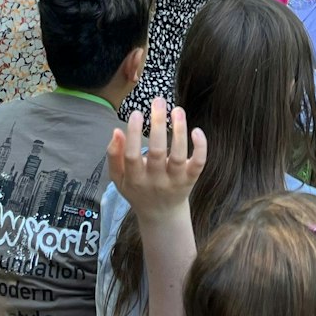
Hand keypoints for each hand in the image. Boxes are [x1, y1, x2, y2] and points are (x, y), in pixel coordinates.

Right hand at [107, 96, 207, 218]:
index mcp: (135, 180)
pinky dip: (200, 148)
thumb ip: (114, 156)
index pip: (132, 156)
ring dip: (179, 131)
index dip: (133, 134)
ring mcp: (175, 181)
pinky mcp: (191, 179)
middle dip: (157, 125)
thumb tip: (116, 131)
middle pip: (157, 152)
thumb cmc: (137, 190)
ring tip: (177, 109)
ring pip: (179, 156)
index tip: (135, 112)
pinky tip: (196, 130)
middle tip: (158, 101)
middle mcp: (156, 181)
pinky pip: (198, 164)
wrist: (161, 214)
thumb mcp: (119, 178)